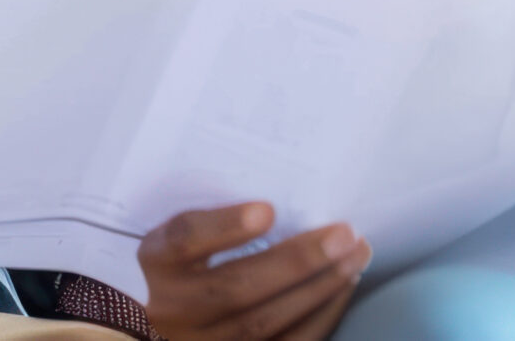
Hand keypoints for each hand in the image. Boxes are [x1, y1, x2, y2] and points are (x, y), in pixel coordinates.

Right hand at [140, 203, 370, 340]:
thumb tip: (288, 191)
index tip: (266, 210)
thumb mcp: (192, 233)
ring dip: (319, 287)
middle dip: (295, 261)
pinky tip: (344, 286)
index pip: (183, 241)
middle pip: (233, 289)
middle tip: (341, 234)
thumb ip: (221, 215)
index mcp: (159, 262)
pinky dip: (322, 315)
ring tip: (355, 255)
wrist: (185, 318)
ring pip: (264, 322)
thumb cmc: (197, 259)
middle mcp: (174, 308)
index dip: (223, 227)